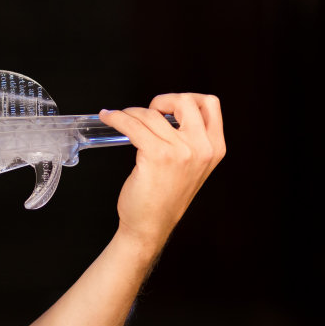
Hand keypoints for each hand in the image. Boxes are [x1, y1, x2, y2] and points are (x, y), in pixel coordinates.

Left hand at [99, 93, 224, 254]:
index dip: (187, 99)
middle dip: (163, 100)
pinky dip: (117, 118)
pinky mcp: (157, 155)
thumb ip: (191, 140)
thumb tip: (168, 112)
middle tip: (148, 112)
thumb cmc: (166, 198)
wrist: (150, 226)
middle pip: (186, 100)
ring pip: (152, 114)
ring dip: (132, 112)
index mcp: (215, 148)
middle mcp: (202, 148)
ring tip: (121, 118)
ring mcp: (181, 151)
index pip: (211, 105)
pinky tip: (110, 118)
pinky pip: (133, 125)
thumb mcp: (192, 166)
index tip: (169, 108)